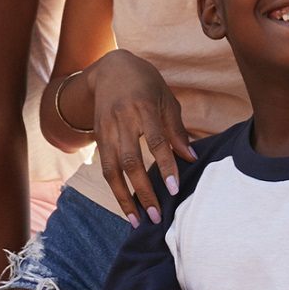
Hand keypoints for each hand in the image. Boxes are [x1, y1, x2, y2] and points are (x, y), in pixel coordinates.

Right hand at [86, 49, 195, 224]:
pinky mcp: (97, 137)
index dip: (165, 166)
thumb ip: (177, 130)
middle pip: (130, 161)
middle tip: (156, 215)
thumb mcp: (166, 98)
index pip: (155, 141)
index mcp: (144, 107)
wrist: (109, 68)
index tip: (173, 189)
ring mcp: (106, 129)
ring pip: (112, 169)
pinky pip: (105, 168)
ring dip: (124, 198)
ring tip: (137, 220)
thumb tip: (191, 158)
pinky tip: (126, 205)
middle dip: (143, 190)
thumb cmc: (145, 83)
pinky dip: (115, 189)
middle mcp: (122, 120)